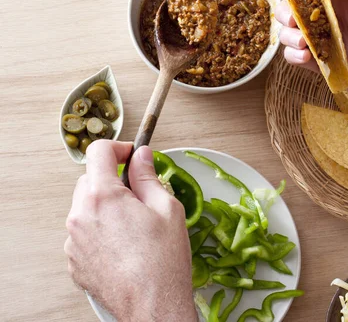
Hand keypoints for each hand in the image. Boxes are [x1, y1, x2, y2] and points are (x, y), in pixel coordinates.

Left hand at [65, 140, 196, 321]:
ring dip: (105, 206)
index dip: (119, 147)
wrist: (153, 306)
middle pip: (90, 180)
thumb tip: (142, 156)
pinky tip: (124, 245)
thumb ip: (148, 176)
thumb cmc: (163, 261)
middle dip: (113, 180)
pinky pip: (84, 233)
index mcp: (103, 197)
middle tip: (140, 194)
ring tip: (134, 226)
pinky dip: (100, 230)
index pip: (99, 152)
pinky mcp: (74, 261)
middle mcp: (80, 216)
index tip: (132, 155)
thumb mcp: (167, 208)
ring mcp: (74, 241)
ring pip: (86, 207)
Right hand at [266, 0, 347, 120]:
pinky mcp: (326, 67)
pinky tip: (305, 58)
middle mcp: (335, 19)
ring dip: (289, 35)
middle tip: (292, 20)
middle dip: (287, 12)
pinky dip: (295, 56)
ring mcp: (329, 44)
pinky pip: (299, 58)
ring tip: (302, 42)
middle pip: (296, 10)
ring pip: (293, 34)